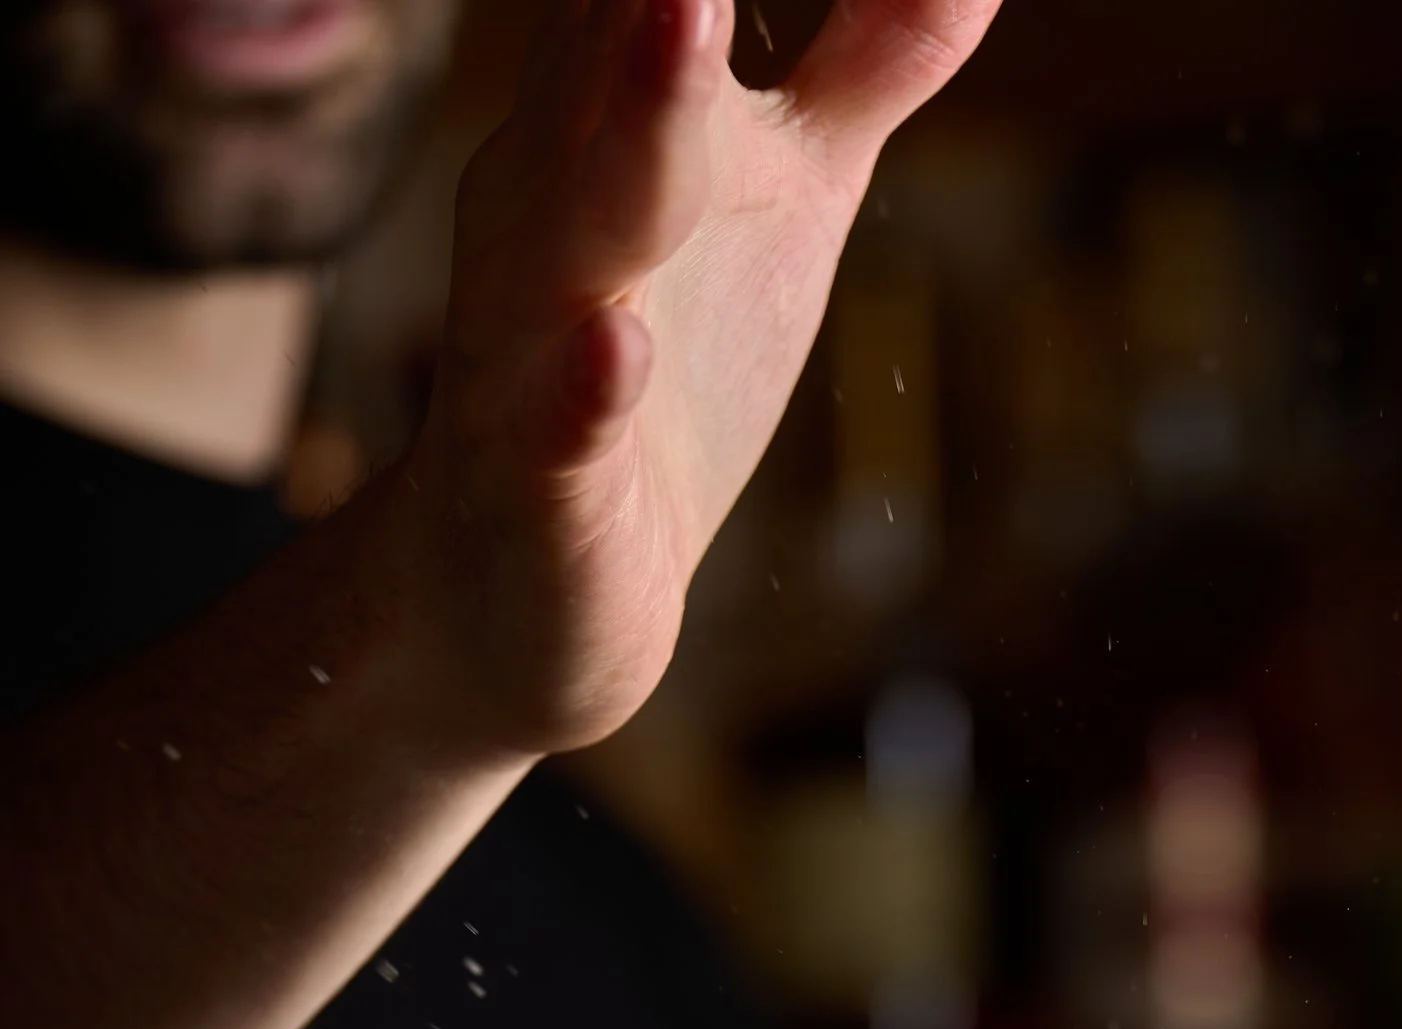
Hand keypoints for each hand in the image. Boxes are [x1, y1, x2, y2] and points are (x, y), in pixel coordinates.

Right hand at [392, 0, 998, 762]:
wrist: (533, 595)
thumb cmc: (663, 365)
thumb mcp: (785, 195)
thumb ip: (865, 61)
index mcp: (620, 108)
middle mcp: (566, 196)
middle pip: (618, 51)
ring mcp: (539, 336)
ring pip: (575, 220)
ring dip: (630, 118)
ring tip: (681, 12)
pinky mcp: (542, 483)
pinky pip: (556, 429)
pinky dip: (582, 394)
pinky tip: (612, 360)